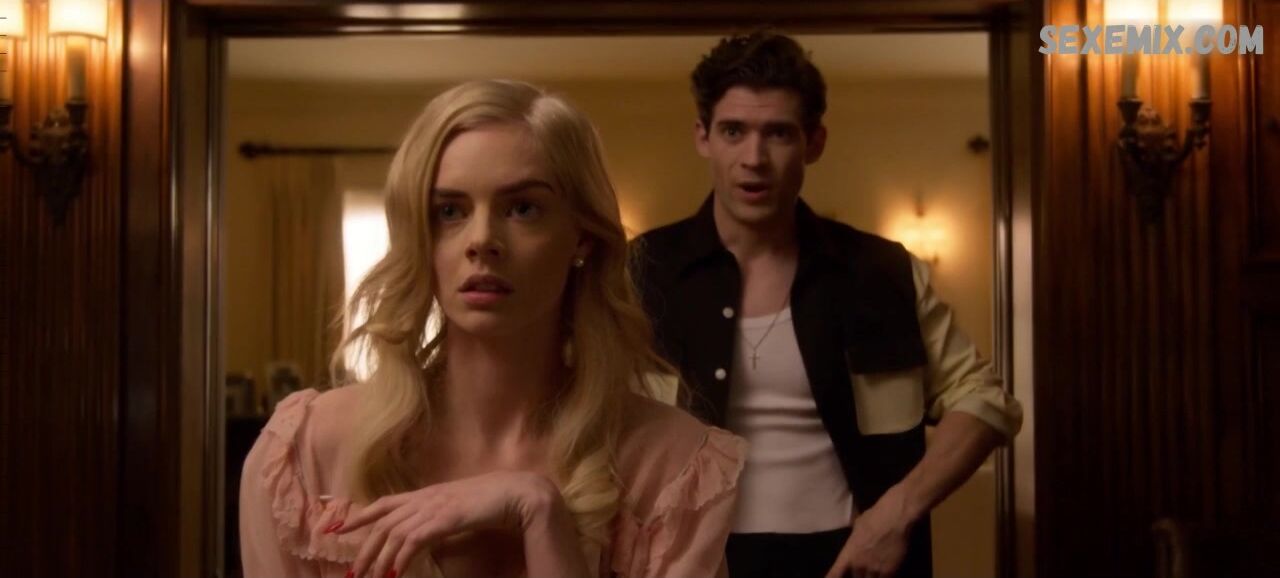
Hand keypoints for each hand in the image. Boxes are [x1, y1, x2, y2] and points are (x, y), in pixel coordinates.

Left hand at [335, 470, 561, 577]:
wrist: (515, 493)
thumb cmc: (490, 502)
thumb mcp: (456, 510)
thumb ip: (437, 519)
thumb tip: (424, 536)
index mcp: (426, 493)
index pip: (383, 503)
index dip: (359, 516)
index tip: (336, 528)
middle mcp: (425, 497)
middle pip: (383, 523)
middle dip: (365, 548)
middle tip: (353, 572)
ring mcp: (434, 506)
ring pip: (394, 533)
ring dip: (379, 558)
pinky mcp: (445, 518)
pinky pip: (414, 540)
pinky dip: (401, 558)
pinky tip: (395, 572)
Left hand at [824, 488, 913, 577]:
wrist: (895, 518)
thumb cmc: (875, 517)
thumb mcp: (858, 526)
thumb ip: (855, 538)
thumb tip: (855, 538)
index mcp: (848, 554)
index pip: (834, 574)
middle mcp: (858, 565)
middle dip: (859, 575)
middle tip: (863, 569)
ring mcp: (873, 570)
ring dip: (871, 576)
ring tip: (875, 569)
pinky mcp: (889, 571)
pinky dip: (883, 576)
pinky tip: (886, 572)